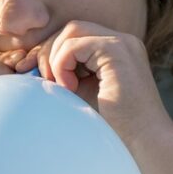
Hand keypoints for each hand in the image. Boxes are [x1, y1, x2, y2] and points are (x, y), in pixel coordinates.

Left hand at [13, 21, 170, 144]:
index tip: (37, 76)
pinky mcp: (118, 51)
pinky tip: (69, 89)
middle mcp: (123, 41)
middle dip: (49, 52)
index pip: (75, 36)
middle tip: (45, 82)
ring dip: (56, 59)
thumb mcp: (81, 93)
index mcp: (116, 50)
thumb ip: (63, 75)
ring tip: (61, 88)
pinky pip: (75, 45)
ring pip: (71, 32)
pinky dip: (63, 65)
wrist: (143, 144)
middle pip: (71, 29)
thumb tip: (29, 65)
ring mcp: (123, 44)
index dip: (52, 53)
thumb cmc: (113, 127)